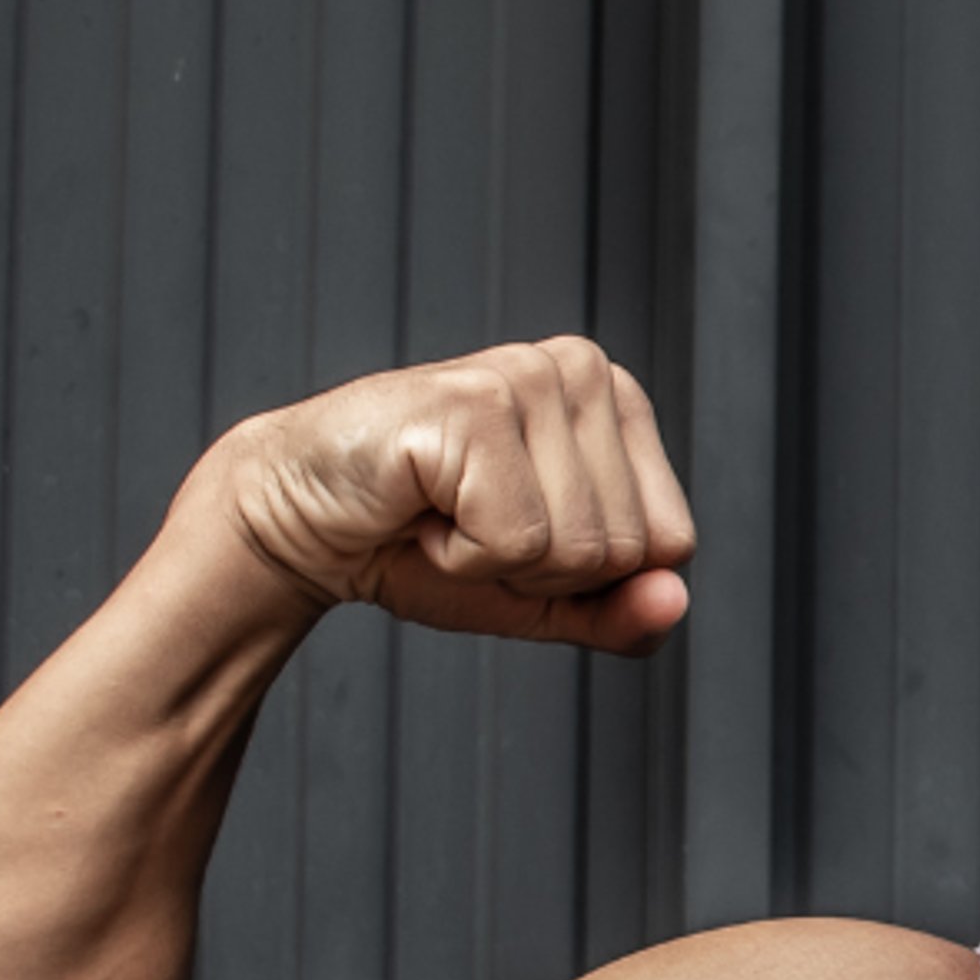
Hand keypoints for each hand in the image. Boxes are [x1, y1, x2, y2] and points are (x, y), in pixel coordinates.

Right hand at [222, 337, 695, 652]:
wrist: (304, 523)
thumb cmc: (418, 544)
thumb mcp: (538, 596)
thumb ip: (616, 609)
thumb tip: (676, 603)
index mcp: (617, 400)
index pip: (671, 544)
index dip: (586, 578)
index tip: (513, 537)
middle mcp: (584, 370)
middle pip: (625, 550)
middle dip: (539, 574)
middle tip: (466, 525)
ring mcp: (531, 377)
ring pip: (575, 549)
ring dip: (493, 565)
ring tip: (441, 515)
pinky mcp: (477, 404)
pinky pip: (516, 542)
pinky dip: (457, 558)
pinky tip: (419, 510)